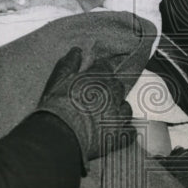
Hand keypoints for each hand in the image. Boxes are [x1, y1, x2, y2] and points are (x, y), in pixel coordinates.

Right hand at [36, 47, 131, 163]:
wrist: (58, 137)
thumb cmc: (56, 109)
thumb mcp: (57, 81)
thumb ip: (69, 64)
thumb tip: (77, 51)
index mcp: (98, 79)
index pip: (106, 67)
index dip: (101, 71)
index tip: (96, 75)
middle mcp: (112, 95)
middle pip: (118, 87)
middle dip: (110, 91)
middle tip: (98, 98)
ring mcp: (118, 115)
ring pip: (126, 108)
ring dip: (119, 110)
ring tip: (106, 116)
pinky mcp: (120, 134)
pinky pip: (130, 131)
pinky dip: (125, 131)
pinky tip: (117, 132)